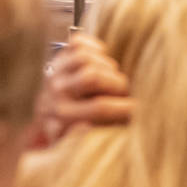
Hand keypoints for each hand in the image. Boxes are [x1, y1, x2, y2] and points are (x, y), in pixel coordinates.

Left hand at [31, 32, 133, 148]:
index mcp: (64, 115)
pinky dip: (95, 48)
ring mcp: (56, 71)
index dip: (125, 106)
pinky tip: (103, 61)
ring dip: (107, 66)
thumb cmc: (73, 131)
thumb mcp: (79, 143)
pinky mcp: (58, 56)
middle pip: (93, 76)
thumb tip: (107, 126)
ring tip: (114, 78)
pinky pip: (79, 43)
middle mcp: (56, 91)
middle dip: (117, 83)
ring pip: (86, 58)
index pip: (100, 107)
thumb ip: (90, 138)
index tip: (138, 108)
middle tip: (126, 91)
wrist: (48, 114)